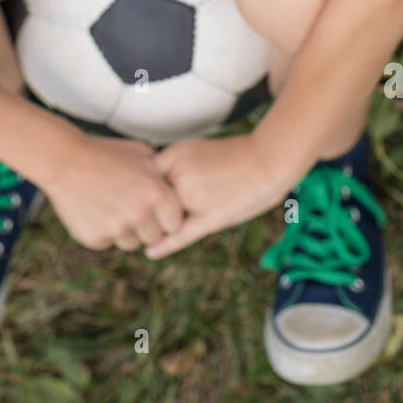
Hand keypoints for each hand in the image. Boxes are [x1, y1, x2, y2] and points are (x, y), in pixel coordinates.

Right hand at [42, 133, 185, 251]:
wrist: (65, 160)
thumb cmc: (104, 154)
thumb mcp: (140, 153)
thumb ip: (161, 173)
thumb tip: (175, 186)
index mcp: (156, 194)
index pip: (175, 223)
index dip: (166, 217)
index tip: (157, 212)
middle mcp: (139, 214)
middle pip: (154, 237)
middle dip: (146, 226)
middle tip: (132, 208)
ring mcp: (117, 229)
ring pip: (131, 243)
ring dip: (125, 230)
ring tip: (111, 205)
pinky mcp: (96, 239)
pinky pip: (108, 242)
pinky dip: (103, 231)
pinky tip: (95, 209)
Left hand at [143, 132, 289, 258]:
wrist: (268, 160)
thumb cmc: (234, 154)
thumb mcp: (196, 149)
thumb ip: (173, 166)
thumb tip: (151, 182)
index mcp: (176, 156)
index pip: (144, 175)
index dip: (140, 185)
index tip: (134, 190)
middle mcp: (180, 176)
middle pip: (151, 197)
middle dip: (151, 203)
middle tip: (160, 204)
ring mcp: (194, 198)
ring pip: (166, 216)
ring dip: (164, 218)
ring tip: (172, 217)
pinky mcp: (209, 218)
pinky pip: (181, 236)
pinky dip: (164, 245)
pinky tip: (150, 253)